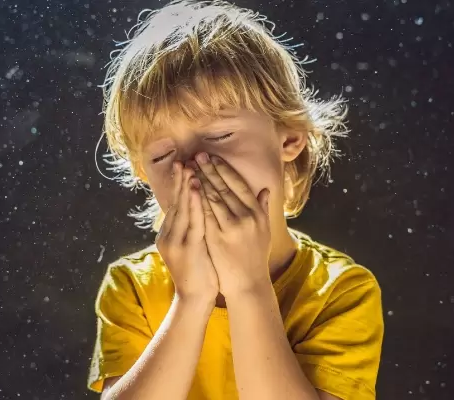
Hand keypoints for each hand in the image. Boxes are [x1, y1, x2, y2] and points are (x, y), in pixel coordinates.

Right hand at [155, 161, 218, 303]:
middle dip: (180, 180)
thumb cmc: (199, 272)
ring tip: (189, 168)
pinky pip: (191, 222)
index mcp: (171, 233)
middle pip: (175, 202)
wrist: (194, 298)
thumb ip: (194, 227)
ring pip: (181, 209)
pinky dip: (194, 204)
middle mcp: (169, 235)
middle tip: (183, 159)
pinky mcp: (186, 248)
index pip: (175, 204)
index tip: (184, 166)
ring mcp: (176, 241)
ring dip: (186, 187)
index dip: (180, 185)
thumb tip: (199, 209)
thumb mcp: (194, 246)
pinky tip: (197, 190)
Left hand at [190, 153, 271, 299]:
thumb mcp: (264, 231)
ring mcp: (232, 228)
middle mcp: (247, 218)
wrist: (248, 283)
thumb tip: (265, 189)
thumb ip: (263, 208)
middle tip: (197, 155)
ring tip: (190, 168)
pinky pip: (205, 215)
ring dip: (200, 181)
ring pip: (213, 198)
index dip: (225, 170)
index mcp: (258, 213)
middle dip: (209, 170)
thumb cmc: (255, 257)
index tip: (214, 157)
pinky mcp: (218, 238)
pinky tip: (188, 189)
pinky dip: (197, 200)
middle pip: (224, 188)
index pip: (239, 185)